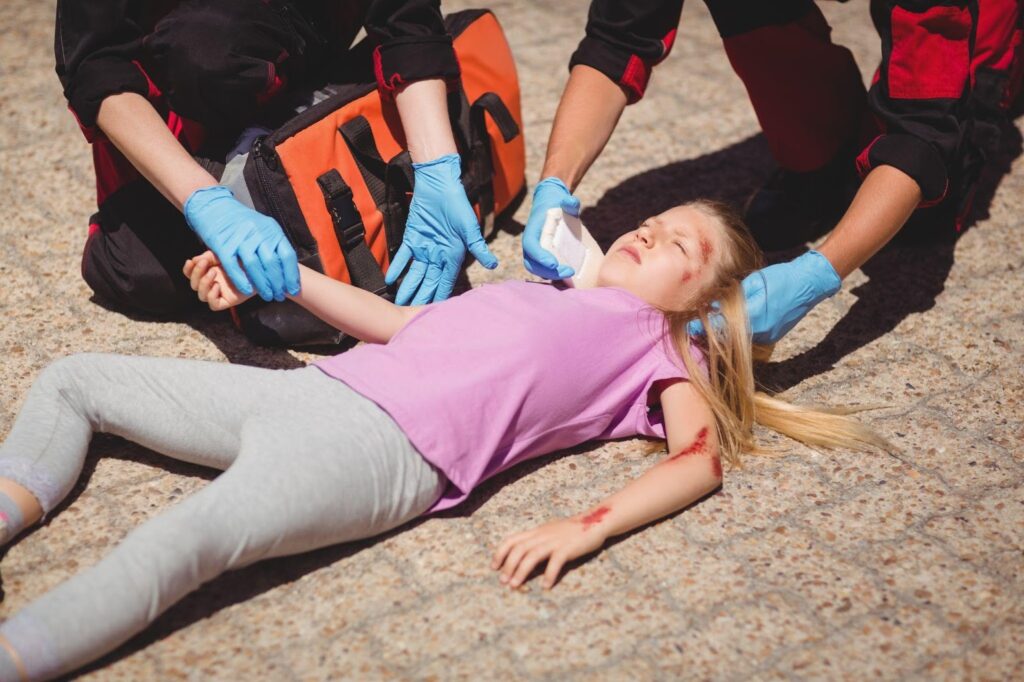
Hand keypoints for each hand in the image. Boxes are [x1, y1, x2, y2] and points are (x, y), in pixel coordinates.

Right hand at [183, 185, 300, 301]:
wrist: (215, 206)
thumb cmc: (242, 222)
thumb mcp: (263, 227)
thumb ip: (274, 244)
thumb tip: (288, 267)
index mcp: (271, 229)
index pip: (286, 255)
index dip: (291, 275)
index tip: (293, 289)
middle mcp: (257, 233)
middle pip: (272, 263)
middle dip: (278, 283)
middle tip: (280, 296)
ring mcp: (240, 238)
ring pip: (254, 266)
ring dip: (262, 285)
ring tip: (268, 296)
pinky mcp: (223, 245)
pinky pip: (234, 267)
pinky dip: (241, 281)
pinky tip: (248, 292)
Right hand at [183, 251, 252, 310]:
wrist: (261, 266)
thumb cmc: (243, 258)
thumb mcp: (224, 253)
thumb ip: (208, 256)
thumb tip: (193, 260)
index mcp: (209, 272)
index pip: (191, 274)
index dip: (188, 270)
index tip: (190, 261)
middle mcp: (213, 283)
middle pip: (194, 285)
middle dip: (196, 274)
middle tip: (205, 263)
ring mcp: (220, 293)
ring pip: (202, 296)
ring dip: (203, 284)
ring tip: (214, 273)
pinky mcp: (228, 302)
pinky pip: (214, 305)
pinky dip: (212, 296)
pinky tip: (218, 286)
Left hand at [384, 154, 496, 304]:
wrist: (440, 185)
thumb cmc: (458, 205)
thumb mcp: (469, 227)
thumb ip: (478, 247)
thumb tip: (493, 264)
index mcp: (453, 254)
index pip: (446, 280)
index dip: (440, 295)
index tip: (433, 310)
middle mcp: (438, 254)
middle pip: (429, 280)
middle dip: (421, 296)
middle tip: (411, 313)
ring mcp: (424, 247)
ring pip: (415, 272)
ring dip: (409, 286)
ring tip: (400, 301)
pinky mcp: (412, 238)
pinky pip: (403, 256)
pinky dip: (397, 267)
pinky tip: (391, 280)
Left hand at [491, 512, 608, 589]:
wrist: (595, 521)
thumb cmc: (571, 530)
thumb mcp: (550, 532)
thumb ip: (537, 541)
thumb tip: (523, 557)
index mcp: (536, 532)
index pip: (512, 539)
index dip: (500, 553)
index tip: (494, 567)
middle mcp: (543, 535)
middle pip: (519, 549)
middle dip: (508, 566)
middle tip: (504, 582)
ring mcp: (555, 540)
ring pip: (533, 555)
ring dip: (522, 571)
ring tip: (516, 585)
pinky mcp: (568, 547)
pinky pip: (556, 561)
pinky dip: (549, 574)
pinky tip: (546, 586)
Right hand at [522, 176, 580, 279]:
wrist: (551, 207)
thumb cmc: (558, 205)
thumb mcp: (564, 201)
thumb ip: (569, 202)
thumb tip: (571, 202)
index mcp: (532, 230)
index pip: (531, 246)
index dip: (540, 256)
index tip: (554, 264)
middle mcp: (530, 244)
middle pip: (532, 263)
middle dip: (548, 271)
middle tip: (568, 272)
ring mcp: (534, 253)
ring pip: (536, 269)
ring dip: (551, 276)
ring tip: (569, 275)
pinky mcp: (541, 258)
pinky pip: (543, 271)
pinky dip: (553, 276)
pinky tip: (568, 277)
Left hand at [688, 250, 840, 344]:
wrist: (810, 284)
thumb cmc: (780, 278)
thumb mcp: (751, 284)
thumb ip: (732, 298)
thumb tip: (710, 305)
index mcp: (754, 317)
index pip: (721, 328)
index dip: (703, 328)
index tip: (688, 327)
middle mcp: (760, 332)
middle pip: (728, 338)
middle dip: (711, 333)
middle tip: (693, 329)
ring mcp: (768, 336)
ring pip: (738, 340)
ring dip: (724, 335)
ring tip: (707, 327)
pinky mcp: (772, 336)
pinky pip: (750, 338)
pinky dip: (738, 333)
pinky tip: (729, 326)